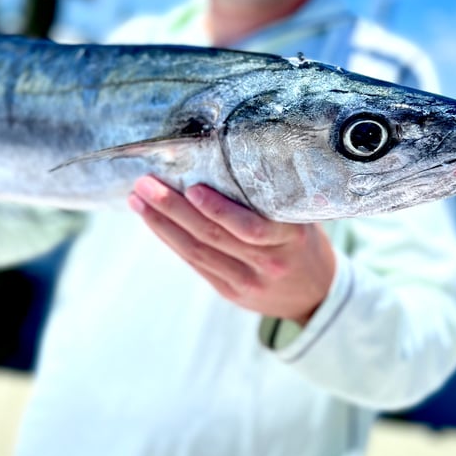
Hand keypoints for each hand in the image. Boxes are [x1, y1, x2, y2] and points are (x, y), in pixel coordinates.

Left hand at [127, 176, 335, 325]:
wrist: (317, 296)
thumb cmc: (305, 244)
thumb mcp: (303, 219)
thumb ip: (274, 198)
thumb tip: (234, 158)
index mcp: (290, 240)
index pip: (250, 227)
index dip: (218, 209)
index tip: (192, 187)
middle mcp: (267, 263)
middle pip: (212, 236)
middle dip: (174, 209)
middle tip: (146, 184)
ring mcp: (246, 282)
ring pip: (197, 252)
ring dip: (162, 225)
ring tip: (138, 200)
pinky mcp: (230, 292)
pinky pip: (195, 264)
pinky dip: (171, 240)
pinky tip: (154, 222)